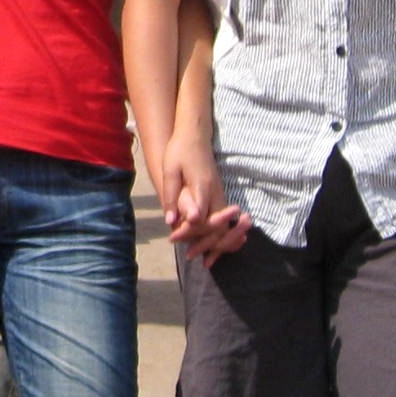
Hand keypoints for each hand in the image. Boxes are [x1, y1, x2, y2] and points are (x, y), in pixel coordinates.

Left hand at [155, 131, 250, 265]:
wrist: (195, 135)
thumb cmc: (180, 151)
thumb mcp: (171, 171)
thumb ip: (172, 196)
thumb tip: (171, 221)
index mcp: (202, 187)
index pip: (199, 217)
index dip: (188, 232)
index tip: (174, 239)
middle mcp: (215, 192)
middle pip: (217, 226)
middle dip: (206, 244)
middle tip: (190, 257)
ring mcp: (220, 193)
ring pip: (224, 226)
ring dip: (216, 244)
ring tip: (205, 260)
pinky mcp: (219, 194)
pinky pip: (224, 221)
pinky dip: (222, 236)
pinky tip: (214, 247)